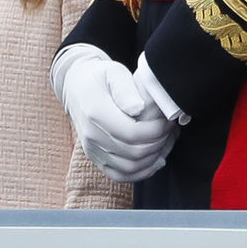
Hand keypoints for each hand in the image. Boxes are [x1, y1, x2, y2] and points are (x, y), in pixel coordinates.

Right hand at [53, 48, 174, 182]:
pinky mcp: (96, 158)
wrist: (76, 87)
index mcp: (96, 113)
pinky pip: (119, 176)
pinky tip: (155, 160)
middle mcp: (91, 135)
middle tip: (170, 130)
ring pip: (128, 168)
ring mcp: (92, 150)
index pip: (131, 133)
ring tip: (165, 142)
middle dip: (159, 143)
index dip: (156, 131)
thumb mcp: (113, 72)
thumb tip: (139, 109)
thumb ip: (126, 89)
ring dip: (153, 159)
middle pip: (133, 153)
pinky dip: (140, 172)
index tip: (167, 121)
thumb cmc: (100, 77)